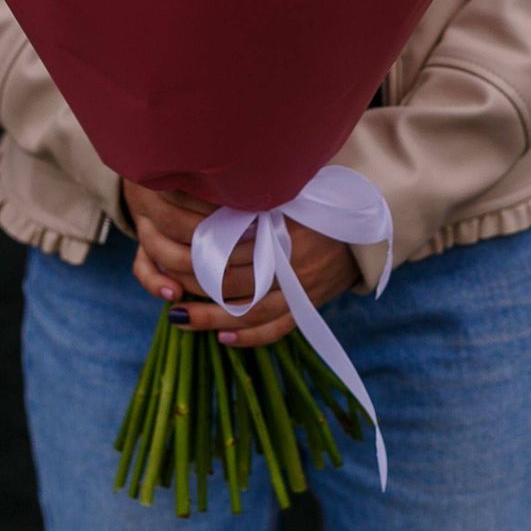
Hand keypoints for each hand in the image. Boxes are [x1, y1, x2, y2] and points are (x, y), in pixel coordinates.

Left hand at [123, 181, 360, 347]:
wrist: (366, 225)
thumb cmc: (319, 201)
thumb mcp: (288, 191)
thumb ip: (253, 197)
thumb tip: (206, 195)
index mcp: (282, 225)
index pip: (231, 245)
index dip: (199, 255)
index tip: (168, 256)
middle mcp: (291, 257)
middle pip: (235, 280)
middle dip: (196, 289)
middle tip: (164, 292)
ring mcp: (302, 285)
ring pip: (251, 310)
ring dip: (213, 318)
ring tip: (179, 320)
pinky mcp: (311, 304)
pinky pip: (279, 328)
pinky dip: (250, 337)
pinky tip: (223, 339)